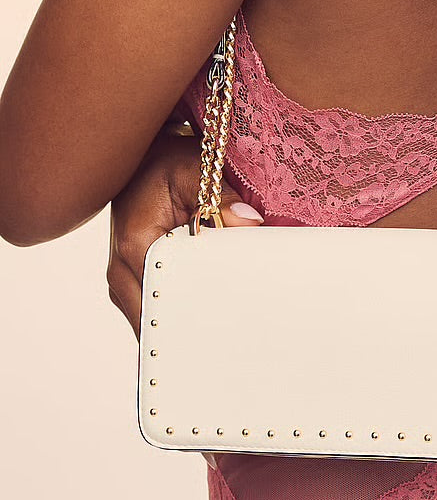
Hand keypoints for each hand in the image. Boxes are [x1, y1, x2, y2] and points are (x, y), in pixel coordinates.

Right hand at [107, 113, 263, 338]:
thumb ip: (222, 198)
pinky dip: (174, 309)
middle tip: (223, 343)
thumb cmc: (166, 161)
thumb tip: (250, 223)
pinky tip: (202, 316)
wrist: (143, 157)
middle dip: (185, 330)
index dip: (190, 317)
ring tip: (215, 337)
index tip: (218, 329)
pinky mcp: (132, 274)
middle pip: (154, 318)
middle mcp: (122, 268)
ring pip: (150, 315)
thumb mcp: (195, 170)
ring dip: (178, 323)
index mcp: (136, 246)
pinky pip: (153, 302)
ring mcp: (124, 274)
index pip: (163, 298)